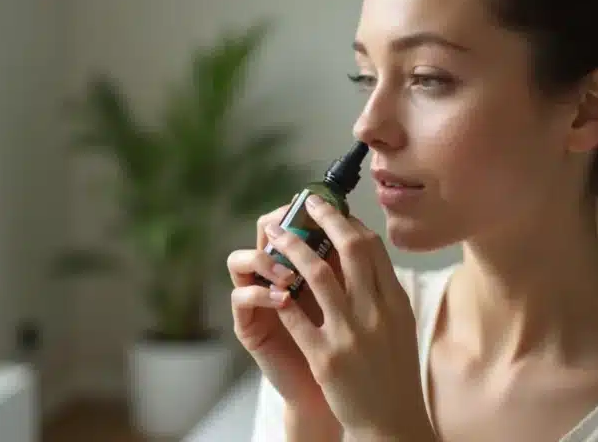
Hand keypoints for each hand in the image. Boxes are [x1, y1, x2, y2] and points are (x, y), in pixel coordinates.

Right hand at [227, 205, 338, 419]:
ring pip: (241, 260)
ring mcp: (257, 298)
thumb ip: (347, 268)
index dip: (303, 209)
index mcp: (300, 262)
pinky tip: (283, 299)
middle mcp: (274, 274)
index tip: (320, 203)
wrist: (331, 395)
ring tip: (290, 272)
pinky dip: (260, 294)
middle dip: (279, 224)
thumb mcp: (353, 302)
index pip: (293, 221)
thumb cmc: (347, 346)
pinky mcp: (248, 325)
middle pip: (263, 231)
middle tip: (292, 224)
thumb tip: (356, 225)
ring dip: (265, 259)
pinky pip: (241, 299)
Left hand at [264, 195, 435, 440]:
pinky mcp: (326, 358)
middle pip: (349, 249)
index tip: (331, 210)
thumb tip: (361, 251)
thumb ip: (382, 292)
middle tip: (305, 204)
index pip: (373, 248)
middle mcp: (376, 313)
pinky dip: (282, 297)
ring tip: (275, 233)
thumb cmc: (394, 374)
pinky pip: (297, 318)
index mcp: (396, 303)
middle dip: (323, 220)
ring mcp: (350, 335)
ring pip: (317, 275)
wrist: (392, 423)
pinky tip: (270, 283)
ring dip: (293, 248)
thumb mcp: (399, 327)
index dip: (349, 222)